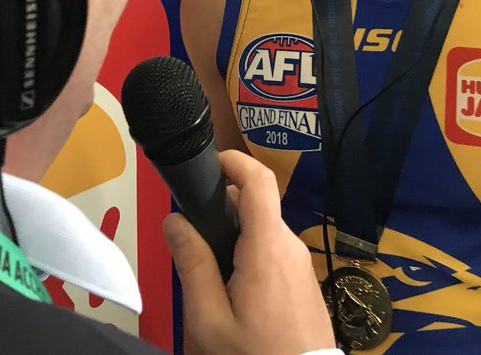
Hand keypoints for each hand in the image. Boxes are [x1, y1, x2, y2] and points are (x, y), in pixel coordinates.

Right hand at [164, 149, 334, 354]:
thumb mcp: (209, 319)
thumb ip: (193, 265)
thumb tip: (175, 221)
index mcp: (268, 247)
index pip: (258, 180)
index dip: (233, 161)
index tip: (207, 165)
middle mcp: (290, 247)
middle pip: (253, 209)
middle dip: (220, 216)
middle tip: (191, 246)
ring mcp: (301, 265)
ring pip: (261, 234)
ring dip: (234, 243)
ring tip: (210, 282)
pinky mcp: (305, 283)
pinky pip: (273, 256)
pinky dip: (250, 260)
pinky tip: (234, 296)